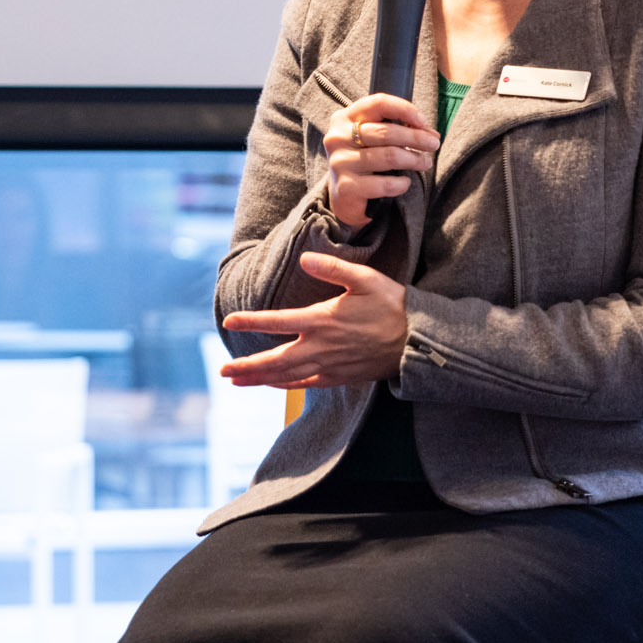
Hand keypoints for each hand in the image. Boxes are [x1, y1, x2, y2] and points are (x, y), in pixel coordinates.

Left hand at [218, 252, 409, 389]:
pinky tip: (272, 383)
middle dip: (246, 365)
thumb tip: (304, 258)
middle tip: (223, 370)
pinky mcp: (339, 377)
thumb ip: (333, 269)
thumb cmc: (393, 306)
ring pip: (286, 375)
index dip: (251, 322)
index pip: (277, 321)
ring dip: (259, 379)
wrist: (419, 342)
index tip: (229, 322)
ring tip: (236, 381)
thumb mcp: (366, 279)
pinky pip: (306, 384)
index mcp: (323, 320)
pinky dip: (285, 385)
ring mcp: (329, 365)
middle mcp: (321, 346)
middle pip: (275, 359)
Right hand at [322, 93, 439, 225]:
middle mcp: (338, 137)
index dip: (405, 110)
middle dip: (416, 137)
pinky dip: (401, 184)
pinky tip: (405, 183)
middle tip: (433, 144)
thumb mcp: (370, 137)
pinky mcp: (346, 187)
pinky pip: (383, 184)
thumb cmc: (362, 158)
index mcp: (344, 118)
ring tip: (425, 163)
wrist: (342, 194)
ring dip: (414, 160)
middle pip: (386, 132)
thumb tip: (431, 134)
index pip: (378, 103)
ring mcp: (340, 162)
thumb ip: (394, 128)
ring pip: (389, 156)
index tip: (424, 123)